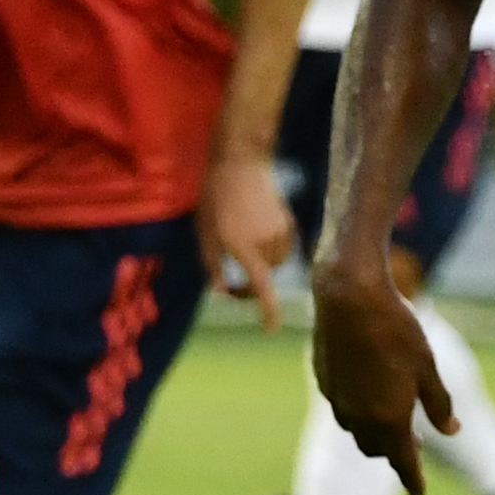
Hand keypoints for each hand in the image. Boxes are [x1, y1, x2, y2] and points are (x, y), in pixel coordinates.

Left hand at [200, 155, 301, 330]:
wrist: (241, 165)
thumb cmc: (216, 199)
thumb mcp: (205, 234)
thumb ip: (213, 266)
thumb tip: (222, 291)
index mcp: (245, 248)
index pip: (261, 287)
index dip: (268, 311)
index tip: (271, 329)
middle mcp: (269, 244)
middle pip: (266, 274)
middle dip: (252, 276)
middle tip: (232, 271)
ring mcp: (283, 233)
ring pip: (276, 261)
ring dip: (262, 260)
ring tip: (243, 241)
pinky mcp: (289, 223)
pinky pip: (283, 246)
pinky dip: (271, 247)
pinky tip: (256, 228)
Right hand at [308, 265, 443, 493]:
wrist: (349, 299)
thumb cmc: (397, 331)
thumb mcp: (428, 368)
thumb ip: (439, 405)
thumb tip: (451, 431)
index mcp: (389, 418)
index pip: (403, 461)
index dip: (412, 479)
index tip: (419, 493)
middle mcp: (359, 417)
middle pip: (377, 449)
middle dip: (395, 453)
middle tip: (415, 447)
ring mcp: (337, 401)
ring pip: (355, 431)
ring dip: (374, 433)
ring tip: (393, 420)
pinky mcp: (324, 382)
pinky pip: (342, 408)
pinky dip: (358, 410)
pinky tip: (369, 392)